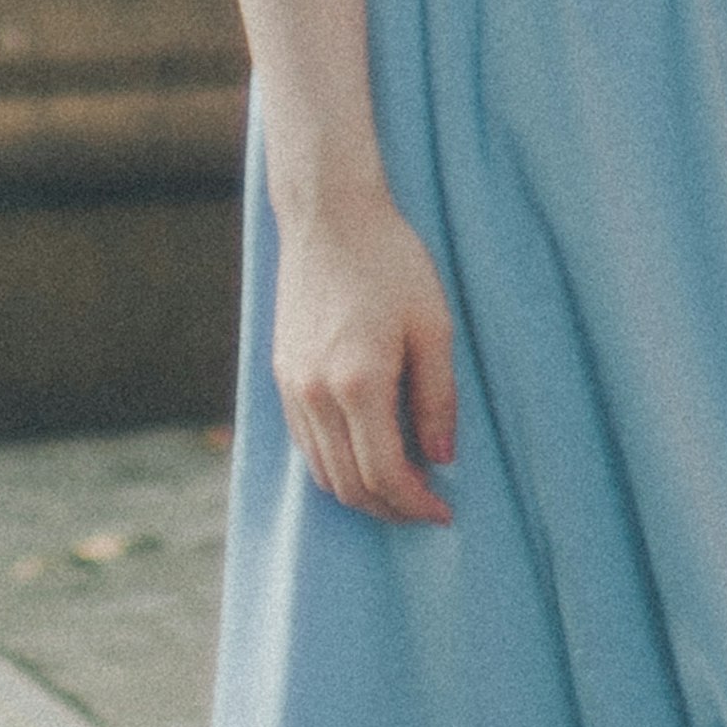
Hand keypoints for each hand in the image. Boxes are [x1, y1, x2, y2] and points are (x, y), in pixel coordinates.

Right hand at [270, 185, 458, 523]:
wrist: (329, 215)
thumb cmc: (390, 262)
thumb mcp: (433, 325)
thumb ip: (438, 397)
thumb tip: (442, 459)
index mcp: (358, 382)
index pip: (384, 474)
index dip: (416, 504)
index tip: (445, 511)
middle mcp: (316, 393)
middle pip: (349, 485)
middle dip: (391, 509)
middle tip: (426, 508)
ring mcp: (293, 386)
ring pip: (322, 472)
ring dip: (362, 493)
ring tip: (401, 488)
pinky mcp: (282, 374)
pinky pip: (305, 443)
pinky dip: (335, 466)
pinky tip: (364, 456)